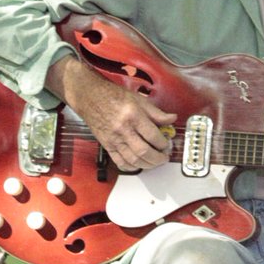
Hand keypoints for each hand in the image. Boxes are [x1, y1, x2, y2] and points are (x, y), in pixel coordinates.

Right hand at [45, 55, 176, 170]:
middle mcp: (123, 129)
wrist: (91, 98)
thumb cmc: (114, 97)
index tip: (167, 144)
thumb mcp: (139, 99)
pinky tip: (139, 164)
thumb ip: (156, 112)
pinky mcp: (107, 145)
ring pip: (133, 159)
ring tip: (155, 162)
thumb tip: (172, 119)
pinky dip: (132, 166)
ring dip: (147, 164)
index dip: (163, 143)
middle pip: (143, 151)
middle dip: (158, 158)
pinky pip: (120, 161)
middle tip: (164, 157)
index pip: (152, 135)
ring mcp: (114, 139)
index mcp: (133, 115)